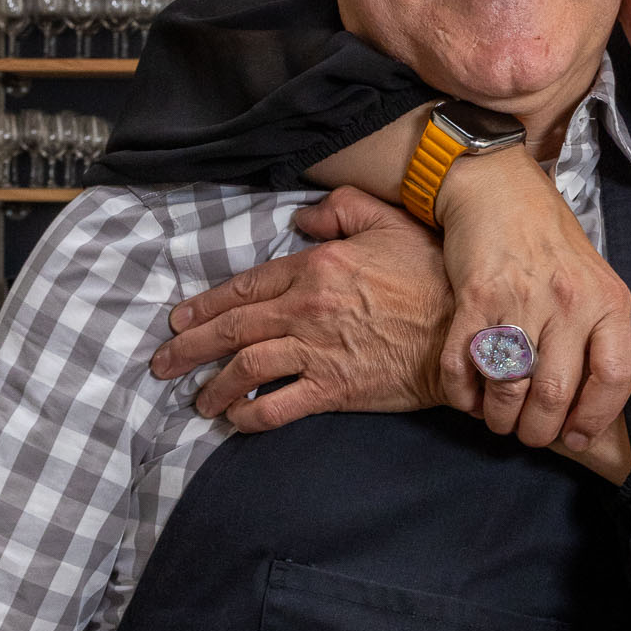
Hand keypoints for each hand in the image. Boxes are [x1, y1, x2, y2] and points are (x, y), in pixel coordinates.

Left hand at [151, 188, 452, 432]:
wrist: (467, 330)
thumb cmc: (432, 274)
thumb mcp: (387, 222)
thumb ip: (339, 210)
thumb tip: (300, 217)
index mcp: (315, 266)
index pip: (244, 287)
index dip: (205, 306)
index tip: (179, 321)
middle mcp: (306, 309)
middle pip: (231, 329)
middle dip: (189, 349)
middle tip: (163, 364)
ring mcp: (317, 351)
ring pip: (245, 368)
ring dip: (213, 386)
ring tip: (199, 401)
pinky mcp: (334, 389)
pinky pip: (277, 405)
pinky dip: (249, 416)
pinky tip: (236, 421)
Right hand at [433, 149, 630, 457]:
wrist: (497, 187)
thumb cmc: (549, 241)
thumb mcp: (595, 280)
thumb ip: (597, 335)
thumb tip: (589, 404)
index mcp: (607, 300)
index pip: (614, 377)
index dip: (594, 417)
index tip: (576, 435)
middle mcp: (568, 302)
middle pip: (555, 394)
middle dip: (537, 430)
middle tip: (527, 433)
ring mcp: (520, 299)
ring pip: (509, 387)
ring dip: (498, 417)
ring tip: (497, 418)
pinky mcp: (475, 297)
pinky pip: (464, 366)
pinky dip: (462, 394)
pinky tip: (468, 396)